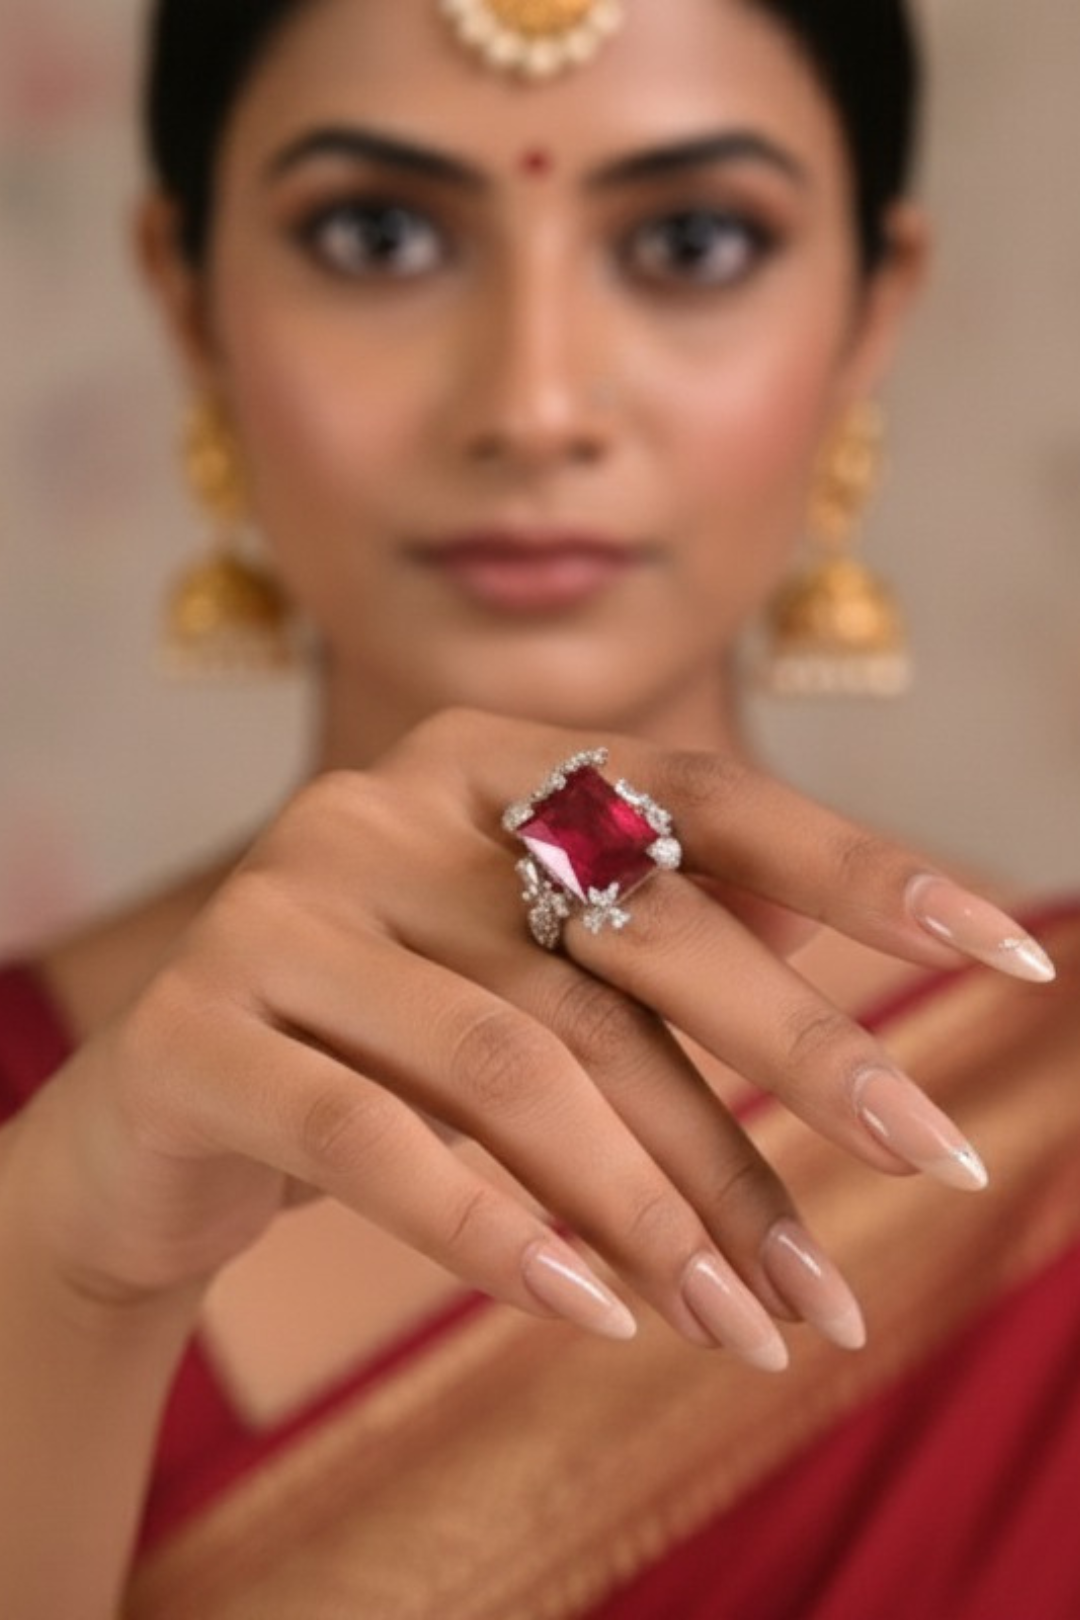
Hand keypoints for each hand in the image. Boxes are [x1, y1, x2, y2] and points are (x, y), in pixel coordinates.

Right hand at [15, 710, 1053, 1370]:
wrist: (165, 1113)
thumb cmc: (382, 1037)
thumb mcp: (520, 969)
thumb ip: (653, 941)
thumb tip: (846, 967)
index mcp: (475, 763)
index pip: (697, 797)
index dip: (856, 867)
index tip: (1004, 949)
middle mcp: (374, 806)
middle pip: (626, 935)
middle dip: (797, 1056)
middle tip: (932, 1161)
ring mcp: (275, 912)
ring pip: (517, 1064)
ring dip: (665, 1205)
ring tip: (764, 1322)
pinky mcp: (198, 1036)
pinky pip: (374, 1144)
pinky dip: (502, 1237)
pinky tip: (601, 1316)